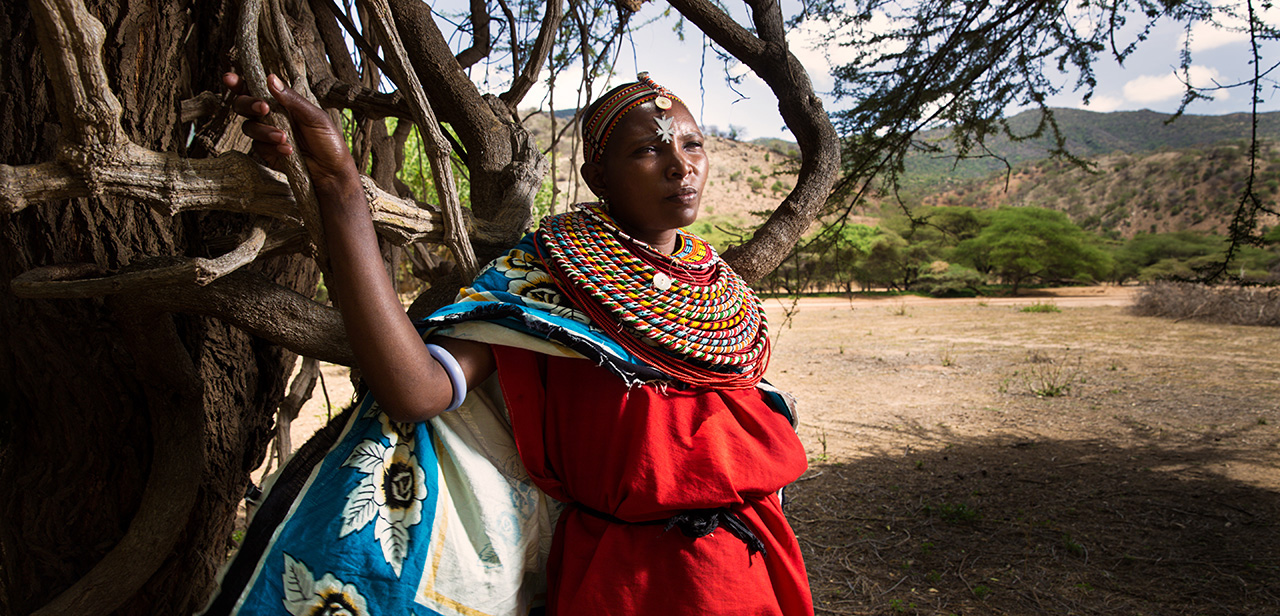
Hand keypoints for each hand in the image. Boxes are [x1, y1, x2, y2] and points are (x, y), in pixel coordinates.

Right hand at [222, 72, 359, 189]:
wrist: (332, 171)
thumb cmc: (328, 141)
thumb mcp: (314, 117)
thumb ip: (292, 99)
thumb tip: (271, 78)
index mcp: (282, 103)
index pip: (256, 89)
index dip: (239, 83)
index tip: (229, 78)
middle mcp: (271, 116)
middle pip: (243, 106)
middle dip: (249, 104)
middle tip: (264, 108)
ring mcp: (267, 135)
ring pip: (249, 127)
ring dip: (264, 130)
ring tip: (284, 137)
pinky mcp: (267, 152)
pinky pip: (258, 146)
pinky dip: (272, 147)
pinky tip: (288, 150)